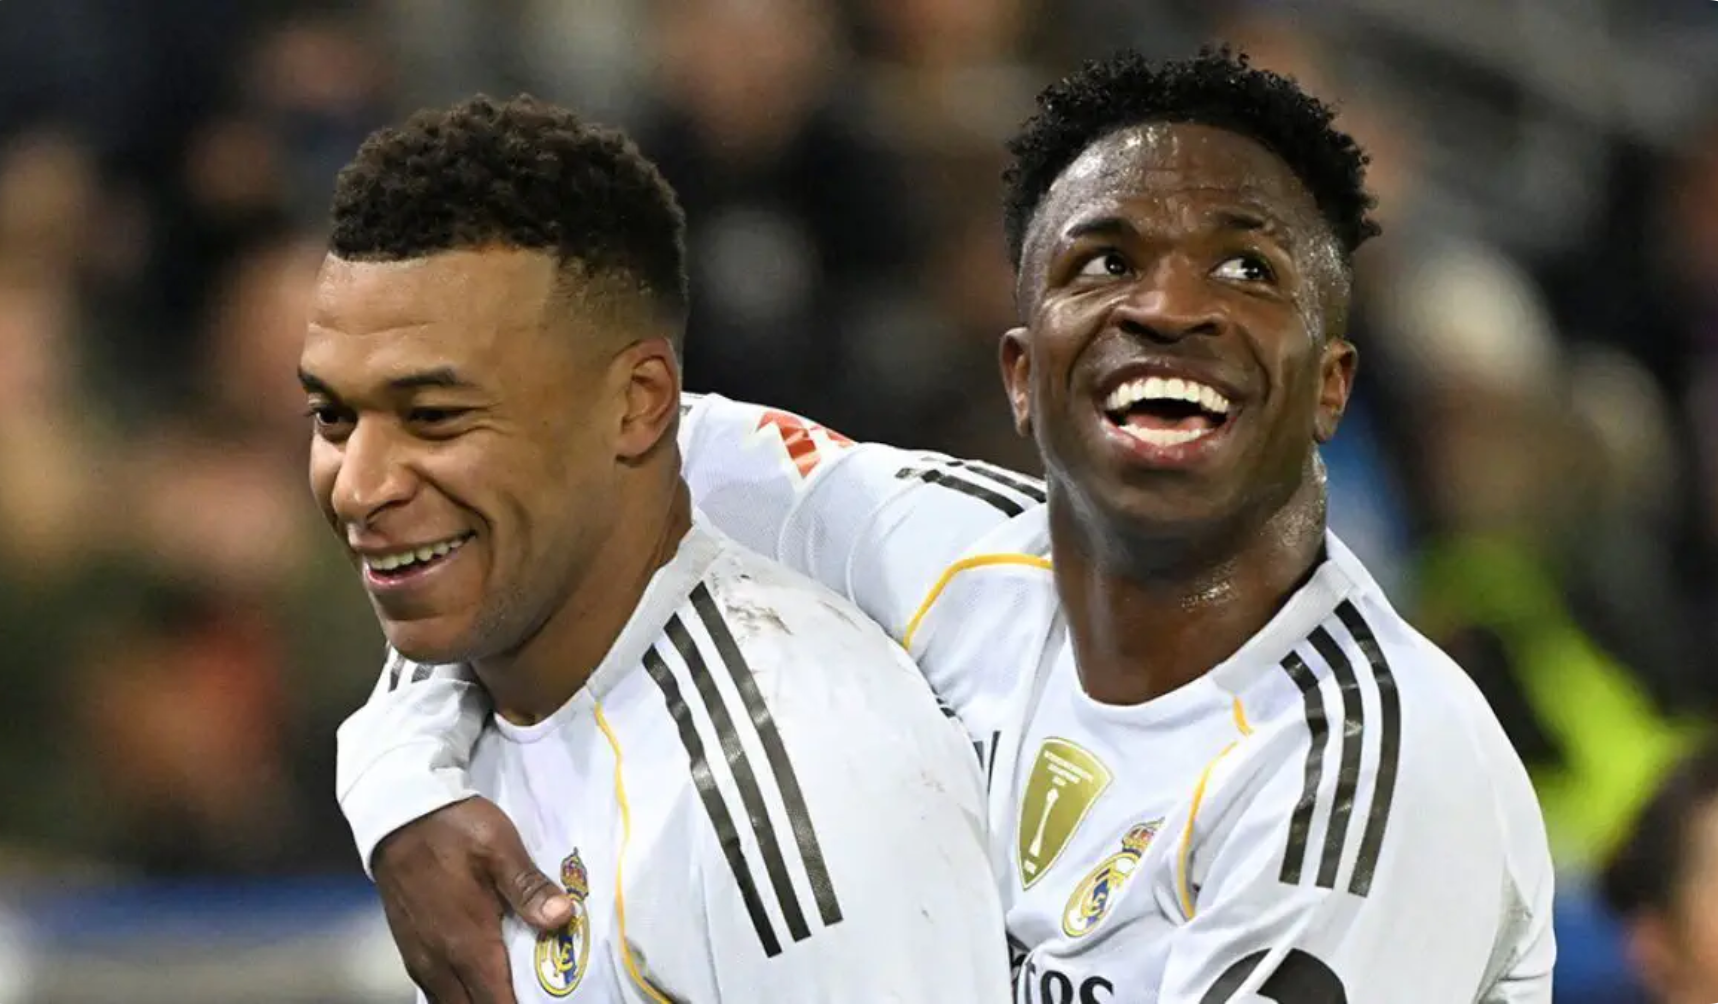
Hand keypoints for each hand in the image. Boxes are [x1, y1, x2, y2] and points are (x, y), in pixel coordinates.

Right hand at [373, 797, 572, 1002]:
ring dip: (480, 1003)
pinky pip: (437, 992)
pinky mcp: (411, 950)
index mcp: (467, 944)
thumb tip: (563, 917)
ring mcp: (420, 959)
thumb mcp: (499, 847)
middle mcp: (440, 962)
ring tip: (511, 989)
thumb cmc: (453, 829)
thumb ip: (529, 887)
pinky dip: (460, 996)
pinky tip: (479, 983)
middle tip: (535, 993)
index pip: (497, 1003)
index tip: (548, 1001)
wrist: (398, 812)